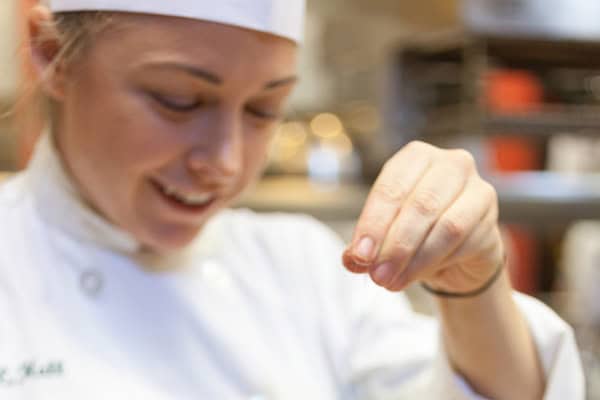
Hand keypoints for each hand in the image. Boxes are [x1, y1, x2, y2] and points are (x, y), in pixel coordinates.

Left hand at [343, 141, 503, 292]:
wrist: (457, 252)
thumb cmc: (414, 232)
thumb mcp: (384, 235)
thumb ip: (365, 246)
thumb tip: (352, 260)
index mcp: (415, 157)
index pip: (391, 189)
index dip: (373, 224)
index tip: (360, 256)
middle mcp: (450, 163)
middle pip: (420, 206)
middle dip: (395, 245)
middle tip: (377, 275)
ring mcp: (477, 187)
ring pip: (447, 227)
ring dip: (416, 259)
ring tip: (394, 282)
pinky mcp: (492, 215)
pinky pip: (466, 243)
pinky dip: (439, 263)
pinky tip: (420, 275)